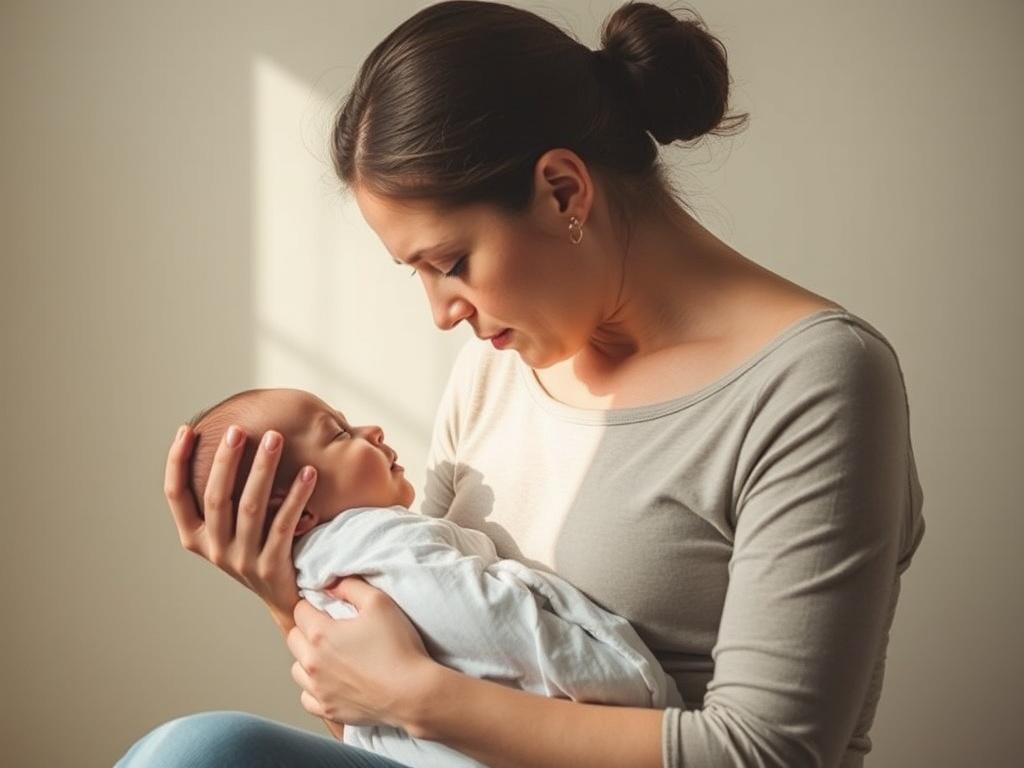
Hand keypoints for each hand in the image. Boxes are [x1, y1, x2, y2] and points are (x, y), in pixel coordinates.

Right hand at [163, 424, 317, 620]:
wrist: (285, 598)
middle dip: (225, 459)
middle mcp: (214, 548)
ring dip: (262, 468)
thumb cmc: (258, 549)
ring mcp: (241, 559)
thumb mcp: (230, 528)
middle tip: (238, 429)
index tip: (186, 430)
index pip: (175, 495)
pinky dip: (296, 495)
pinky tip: (309, 472)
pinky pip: (284, 523)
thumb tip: (231, 437)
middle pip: (215, 497)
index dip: (177, 461)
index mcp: (196, 536)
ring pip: (250, 507)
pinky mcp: (271, 566)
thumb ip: (225, 496)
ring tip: (275, 438)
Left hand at [287, 577, 440, 729]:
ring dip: (307, 660)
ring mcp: (318, 689)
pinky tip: (331, 681)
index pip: (299, 610)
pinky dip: (314, 689)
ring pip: (297, 669)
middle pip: (293, 638)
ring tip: (329, 656)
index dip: (313, 604)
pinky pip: (306, 698)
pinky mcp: (327, 709)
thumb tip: (331, 584)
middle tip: (329, 629)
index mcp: (320, 634)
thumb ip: (351, 587)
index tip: (326, 607)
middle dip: (306, 629)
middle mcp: (312, 662)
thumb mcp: (379, 602)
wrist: (412, 693)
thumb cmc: (398, 648)